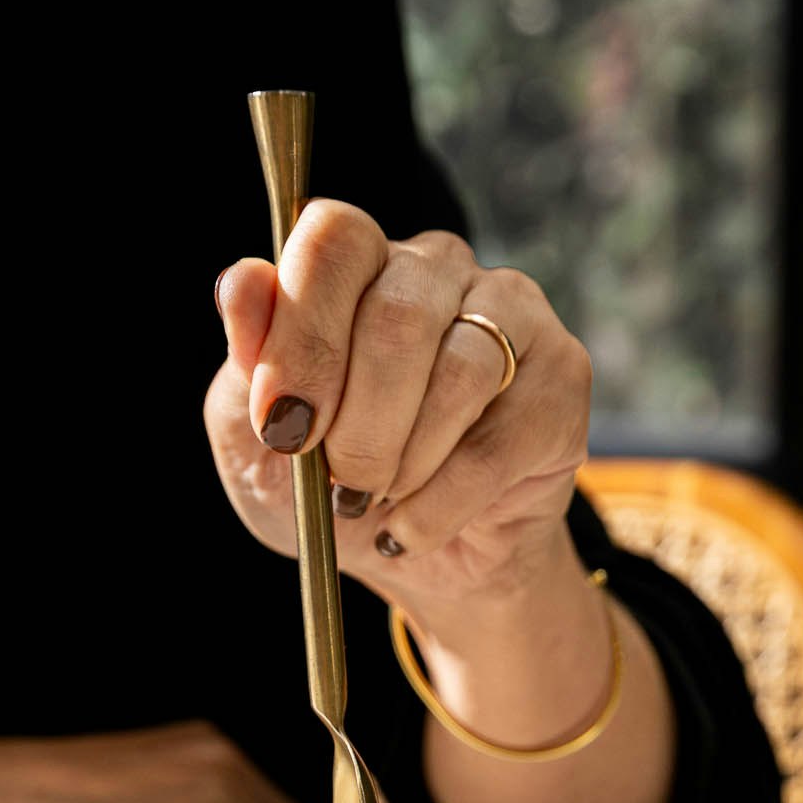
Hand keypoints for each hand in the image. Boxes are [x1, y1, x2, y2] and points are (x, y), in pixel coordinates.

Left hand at [205, 201, 591, 625]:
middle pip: (397, 313)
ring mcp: (511, 316)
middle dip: (355, 424)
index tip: (282, 425)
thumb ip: (247, 366)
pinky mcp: (562, 379)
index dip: (304, 334)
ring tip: (378, 500)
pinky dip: (442, 501)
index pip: (336, 239)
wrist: (417, 563)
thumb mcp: (258, 441)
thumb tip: (240, 283)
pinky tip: (413, 526)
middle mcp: (438, 269)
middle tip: (338, 485)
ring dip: (401, 461)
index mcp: (358, 264)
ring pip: (459, 371)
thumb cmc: (329, 488)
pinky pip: (500, 439)